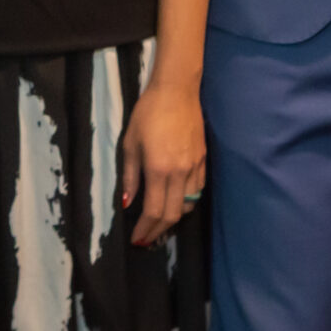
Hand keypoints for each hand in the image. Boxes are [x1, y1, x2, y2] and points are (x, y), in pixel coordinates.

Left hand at [118, 81, 206, 247]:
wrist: (177, 91)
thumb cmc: (148, 113)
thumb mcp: (130, 144)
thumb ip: (130, 176)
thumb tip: (127, 203)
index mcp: (159, 170)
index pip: (154, 211)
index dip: (144, 229)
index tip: (136, 239)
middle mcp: (180, 173)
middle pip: (172, 214)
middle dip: (158, 231)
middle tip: (146, 239)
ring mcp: (194, 167)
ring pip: (188, 205)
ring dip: (173, 219)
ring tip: (159, 223)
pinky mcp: (203, 160)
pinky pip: (198, 191)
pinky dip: (186, 203)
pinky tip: (176, 203)